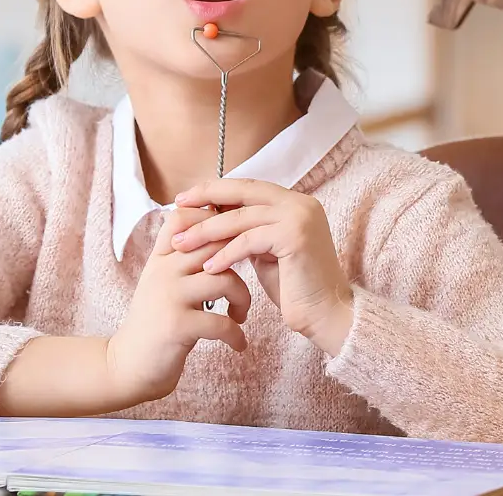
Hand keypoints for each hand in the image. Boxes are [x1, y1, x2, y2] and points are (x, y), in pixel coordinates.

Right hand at [105, 206, 252, 404]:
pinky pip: (221, 322)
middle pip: (214, 244)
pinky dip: (236, 334)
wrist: (128, 366)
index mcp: (160, 258)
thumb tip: (222, 232)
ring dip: (243, 299)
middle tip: (248, 279)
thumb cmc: (156, 322)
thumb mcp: (164, 282)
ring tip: (240, 314)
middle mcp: (162, 271)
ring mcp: (169, 297)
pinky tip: (238, 343)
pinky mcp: (176, 326)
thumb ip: (185, 259)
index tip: (234, 237)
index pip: (183, 217)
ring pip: (225, 280)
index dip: (213, 218)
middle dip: (241, 261)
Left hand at [172, 179, 353, 355]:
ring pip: (242, 218)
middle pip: (244, 192)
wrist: (326, 315)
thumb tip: (215, 218)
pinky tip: (208, 267)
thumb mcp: (267, 252)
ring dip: (207, 231)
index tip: (187, 198)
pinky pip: (249, 241)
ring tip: (181, 244)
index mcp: (295, 203)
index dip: (216, 190)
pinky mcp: (295, 236)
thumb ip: (250, 231)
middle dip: (207, 198)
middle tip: (177, 207)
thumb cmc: (295, 289)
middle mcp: (301, 204)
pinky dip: (225, 254)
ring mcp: (300, 217)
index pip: (249, 188)